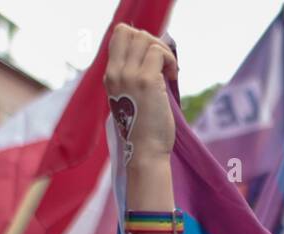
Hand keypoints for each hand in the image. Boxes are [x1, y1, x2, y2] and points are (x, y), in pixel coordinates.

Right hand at [103, 24, 178, 164]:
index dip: (139, 39)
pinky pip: (159, 53)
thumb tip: (155, 58)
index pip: (119, 36)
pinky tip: (173, 77)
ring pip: (146, 40)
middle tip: (163, 63)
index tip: (153, 58)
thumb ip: (134, 78)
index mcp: (110, 77)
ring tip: (170, 72)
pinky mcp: (147, 81)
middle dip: (152, 42)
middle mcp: (116, 73)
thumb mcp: (131, 100)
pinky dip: (170, 61)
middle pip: (130, 32)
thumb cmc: (144, 131)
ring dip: (164, 52)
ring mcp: (129, 75)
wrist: (145, 152)